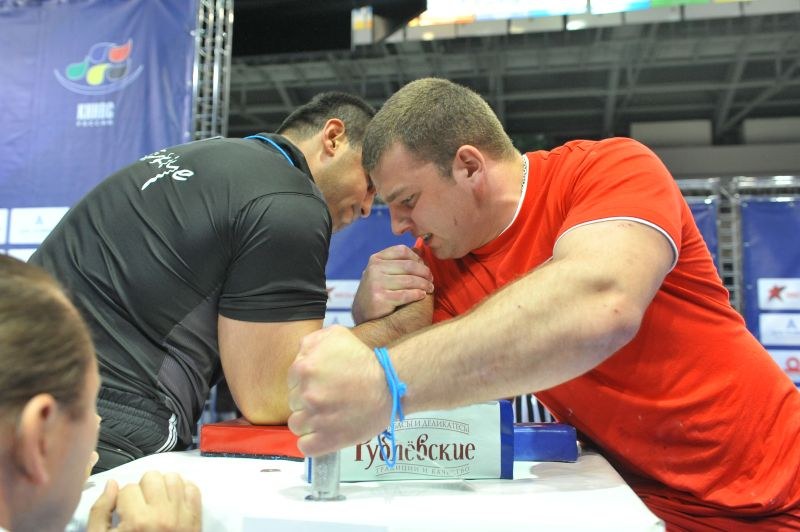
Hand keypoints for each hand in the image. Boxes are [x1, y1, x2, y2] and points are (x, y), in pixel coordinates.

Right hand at [87, 471, 201, 531]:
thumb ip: (100, 511)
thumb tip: (111, 484)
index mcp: (137, 521)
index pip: (128, 489)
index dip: (123, 500)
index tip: (124, 512)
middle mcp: (162, 515)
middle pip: (152, 477)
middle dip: (143, 489)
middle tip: (140, 506)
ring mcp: (182, 516)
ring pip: (174, 478)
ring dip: (163, 486)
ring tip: (157, 502)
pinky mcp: (195, 519)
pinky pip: (193, 489)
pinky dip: (183, 491)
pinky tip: (173, 503)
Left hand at [287, 326, 390, 455]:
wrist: (389, 386)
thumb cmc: (364, 361)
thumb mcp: (336, 335)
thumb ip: (311, 341)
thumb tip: (300, 354)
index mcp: (304, 368)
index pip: (292, 380)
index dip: (306, 382)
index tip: (323, 384)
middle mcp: (306, 394)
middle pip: (294, 402)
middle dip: (308, 400)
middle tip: (329, 398)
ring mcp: (315, 419)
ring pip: (297, 424)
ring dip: (309, 421)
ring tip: (328, 416)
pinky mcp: (325, 440)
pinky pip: (305, 446)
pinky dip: (313, 442)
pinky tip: (325, 433)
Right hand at [352, 245, 433, 323]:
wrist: (364, 314)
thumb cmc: (379, 291)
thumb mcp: (385, 272)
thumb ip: (400, 261)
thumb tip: (419, 248)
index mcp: (376, 259)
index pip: (402, 251)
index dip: (417, 258)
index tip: (425, 266)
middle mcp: (374, 269)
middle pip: (408, 265)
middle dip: (424, 272)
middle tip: (431, 279)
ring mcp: (376, 283)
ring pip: (410, 280)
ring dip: (424, 284)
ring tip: (430, 288)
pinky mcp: (380, 298)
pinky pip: (406, 294)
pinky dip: (417, 294)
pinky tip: (422, 295)